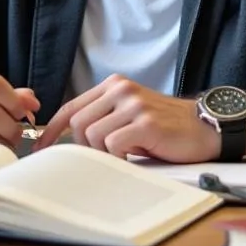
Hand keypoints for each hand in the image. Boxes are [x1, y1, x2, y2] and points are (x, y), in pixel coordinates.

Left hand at [34, 74, 220, 162]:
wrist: (204, 127)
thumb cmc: (166, 127)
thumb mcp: (130, 115)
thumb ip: (104, 119)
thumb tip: (72, 140)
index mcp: (114, 85)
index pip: (71, 106)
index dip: (53, 129)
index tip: (41, 148)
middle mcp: (121, 89)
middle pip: (78, 122)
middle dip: (83, 147)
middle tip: (99, 160)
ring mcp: (133, 104)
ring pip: (93, 135)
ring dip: (103, 153)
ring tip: (123, 156)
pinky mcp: (145, 122)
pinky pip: (113, 145)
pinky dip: (117, 158)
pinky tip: (134, 158)